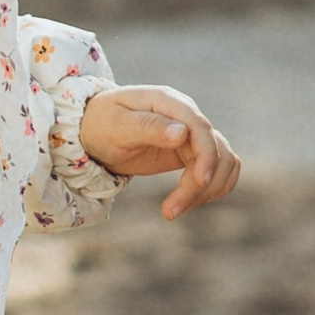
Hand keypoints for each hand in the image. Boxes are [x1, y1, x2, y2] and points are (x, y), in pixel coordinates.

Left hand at [78, 82, 241, 218]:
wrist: (91, 131)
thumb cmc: (100, 124)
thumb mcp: (117, 125)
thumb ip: (149, 127)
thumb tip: (182, 133)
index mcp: (169, 102)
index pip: (201, 128)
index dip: (207, 156)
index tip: (199, 183)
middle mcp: (186, 116)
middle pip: (215, 150)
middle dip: (199, 185)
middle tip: (170, 213)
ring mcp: (191, 134)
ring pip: (223, 162)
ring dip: (208, 190)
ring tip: (174, 210)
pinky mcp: (191, 152)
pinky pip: (218, 169)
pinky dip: (212, 187)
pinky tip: (189, 202)